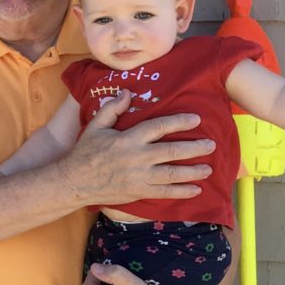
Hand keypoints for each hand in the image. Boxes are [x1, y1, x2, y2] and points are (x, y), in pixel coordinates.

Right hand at [62, 91, 213, 207]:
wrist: (74, 182)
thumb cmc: (85, 152)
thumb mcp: (95, 126)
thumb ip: (113, 108)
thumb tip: (128, 92)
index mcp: (128, 139)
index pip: (158, 127)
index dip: (179, 122)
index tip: (196, 119)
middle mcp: (137, 158)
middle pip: (172, 151)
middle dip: (194, 148)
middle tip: (211, 144)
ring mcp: (139, 178)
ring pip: (173, 174)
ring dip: (193, 171)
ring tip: (209, 168)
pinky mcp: (138, 193)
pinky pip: (165, 193)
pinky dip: (182, 191)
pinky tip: (196, 189)